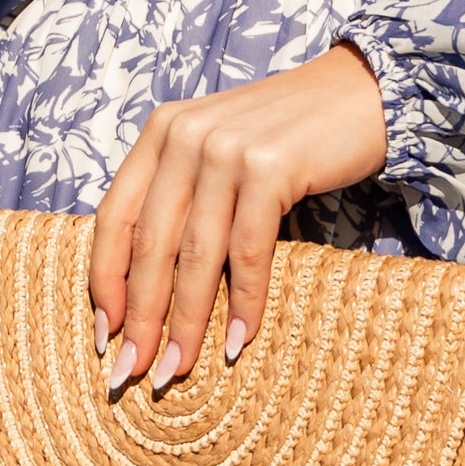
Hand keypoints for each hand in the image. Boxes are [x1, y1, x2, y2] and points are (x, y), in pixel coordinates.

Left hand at [89, 47, 390, 393]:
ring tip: (178, 369)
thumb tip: (148, 288)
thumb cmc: (289, 137)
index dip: (105, 281)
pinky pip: (247, 252)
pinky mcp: (270, 167)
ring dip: (185, 322)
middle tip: (130, 372)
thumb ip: (183, 197)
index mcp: (162, 132)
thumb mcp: (219, 154)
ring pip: (195, 255)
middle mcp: (185, 136)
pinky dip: (243, 303)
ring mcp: (226, 150)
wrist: (362, 94)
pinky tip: (238, 342)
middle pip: (149, 244)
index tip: (103, 334)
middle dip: (140, 316)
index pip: (114, 217)